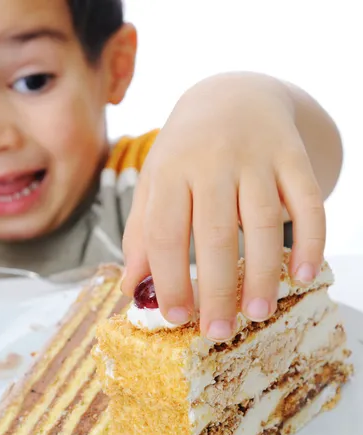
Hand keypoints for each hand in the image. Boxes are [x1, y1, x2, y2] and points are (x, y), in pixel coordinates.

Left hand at [121, 73, 325, 340]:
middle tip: (218, 331)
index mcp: (171, 169)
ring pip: (265, 223)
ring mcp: (257, 157)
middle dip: (216, 289)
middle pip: (216, 234)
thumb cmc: (187, 150)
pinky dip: (311, 239)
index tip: (177, 317)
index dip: (170, 279)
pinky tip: (304, 275)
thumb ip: (142, 231)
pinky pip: (308, 201)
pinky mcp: (293, 157)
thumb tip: (131, 286)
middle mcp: (212, 161)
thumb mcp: (156, 181)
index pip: (166, 233)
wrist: (234, 95)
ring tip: (258, 313)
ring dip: (263, 273)